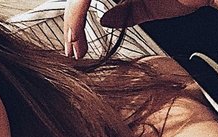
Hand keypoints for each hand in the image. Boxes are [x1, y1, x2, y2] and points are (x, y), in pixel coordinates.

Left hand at [64, 0, 216, 58]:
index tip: (75, 42)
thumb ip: (125, 12)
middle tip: (70, 48)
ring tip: (73, 44)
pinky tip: (76, 33)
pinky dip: (77, 15)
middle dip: (70, 20)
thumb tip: (105, 20)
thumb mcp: (147, 6)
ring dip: (71, 20)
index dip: (76, 16)